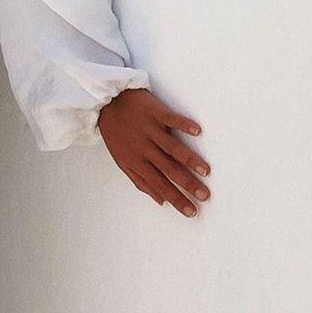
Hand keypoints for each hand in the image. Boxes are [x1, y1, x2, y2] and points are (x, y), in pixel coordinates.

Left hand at [97, 87, 210, 217]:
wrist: (105, 101)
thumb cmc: (116, 132)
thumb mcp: (121, 160)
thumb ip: (140, 181)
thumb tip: (160, 201)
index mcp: (136, 161)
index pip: (159, 184)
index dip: (176, 199)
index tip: (191, 211)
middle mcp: (143, 147)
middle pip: (169, 169)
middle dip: (188, 184)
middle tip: (205, 195)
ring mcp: (149, 129)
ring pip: (172, 147)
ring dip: (189, 159)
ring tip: (205, 170)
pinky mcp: (154, 111)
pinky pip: (170, 119)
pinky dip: (183, 124)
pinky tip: (196, 131)